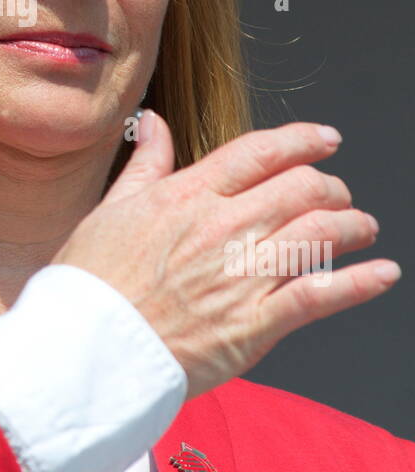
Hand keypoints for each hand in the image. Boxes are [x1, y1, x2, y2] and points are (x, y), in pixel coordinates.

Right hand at [52, 112, 400, 400]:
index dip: (303, 140)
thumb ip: (146, 163)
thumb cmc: (91, 284)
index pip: (261, 152)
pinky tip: (383, 273)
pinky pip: (324, 294)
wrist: (86, 350)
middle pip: (302, 188)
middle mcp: (224, 227)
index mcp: (188, 195)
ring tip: (364, 229)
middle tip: (339, 196)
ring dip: (354, 227)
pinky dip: (362, 282)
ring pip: (321, 234)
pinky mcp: (257, 323)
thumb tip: (153, 121)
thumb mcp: (112, 208)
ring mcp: (243, 275)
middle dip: (331, 188)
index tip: (326, 139)